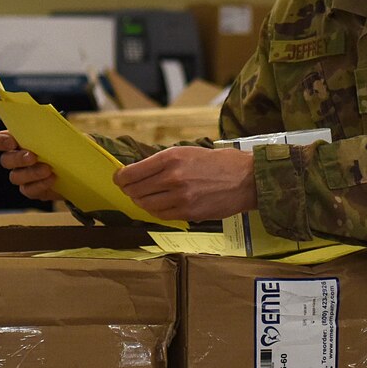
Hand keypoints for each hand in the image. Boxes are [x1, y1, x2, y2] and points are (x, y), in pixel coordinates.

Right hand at [0, 129, 58, 202]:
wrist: (74, 166)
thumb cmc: (62, 145)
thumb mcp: (56, 132)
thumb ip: (46, 127)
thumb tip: (48, 123)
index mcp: (15, 141)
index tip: (11, 142)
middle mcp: (15, 159)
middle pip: (5, 161)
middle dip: (18, 158)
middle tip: (33, 156)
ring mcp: (22, 175)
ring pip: (16, 177)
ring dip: (31, 173)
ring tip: (48, 168)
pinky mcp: (32, 189)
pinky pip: (28, 190)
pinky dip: (40, 184)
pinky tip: (51, 179)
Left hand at [114, 146, 256, 221]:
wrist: (246, 179)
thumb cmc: (219, 163)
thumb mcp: (188, 152)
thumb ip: (164, 162)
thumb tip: (140, 172)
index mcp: (171, 157)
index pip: (131, 173)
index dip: (120, 178)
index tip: (119, 179)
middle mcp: (172, 177)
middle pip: (135, 190)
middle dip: (129, 191)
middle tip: (130, 190)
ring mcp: (180, 197)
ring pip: (146, 205)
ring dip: (142, 202)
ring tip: (144, 198)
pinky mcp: (188, 212)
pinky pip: (161, 215)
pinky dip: (156, 211)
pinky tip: (159, 206)